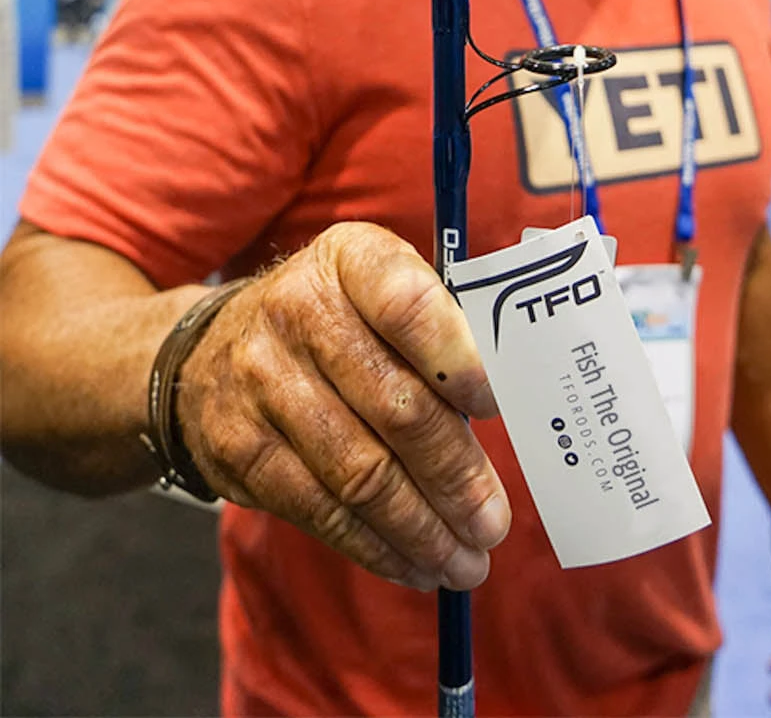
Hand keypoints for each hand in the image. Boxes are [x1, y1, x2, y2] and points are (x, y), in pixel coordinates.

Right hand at [175, 222, 509, 592]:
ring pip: (359, 472)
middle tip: (494, 523)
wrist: (208, 350)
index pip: (407, 304)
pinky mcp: (238, 448)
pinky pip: (319, 510)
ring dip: (422, 527)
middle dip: (454, 474)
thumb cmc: (332, 320)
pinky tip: (412, 562)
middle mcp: (296, 311)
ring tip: (466, 561)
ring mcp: (261, 381)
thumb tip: (510, 408)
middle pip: (394, 405)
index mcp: (349, 259)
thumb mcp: (376, 289)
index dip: (457, 358)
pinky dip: (374, 546)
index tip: (496, 407)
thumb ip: (437, 332)